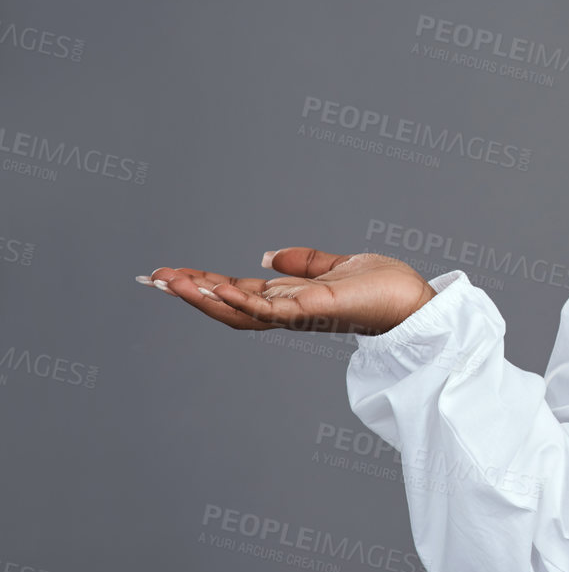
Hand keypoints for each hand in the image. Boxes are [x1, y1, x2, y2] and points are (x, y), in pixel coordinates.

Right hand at [138, 249, 436, 333]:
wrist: (415, 303)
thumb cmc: (384, 288)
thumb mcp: (335, 267)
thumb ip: (303, 263)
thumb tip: (270, 257)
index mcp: (290, 300)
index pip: (237, 293)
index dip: (203, 285)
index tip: (170, 274)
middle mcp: (288, 311)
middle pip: (227, 306)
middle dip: (189, 293)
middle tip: (151, 279)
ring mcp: (297, 314)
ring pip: (238, 311)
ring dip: (202, 298)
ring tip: (169, 283)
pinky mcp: (310, 312)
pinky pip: (265, 309)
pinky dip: (235, 299)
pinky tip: (210, 288)